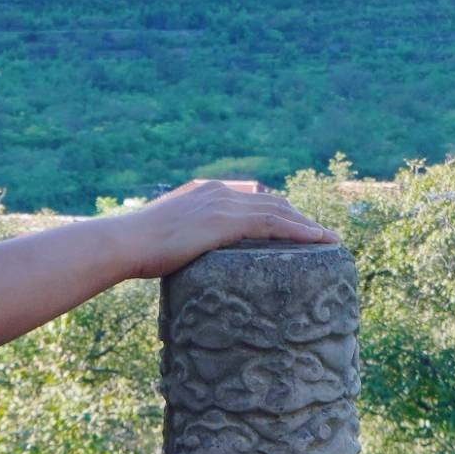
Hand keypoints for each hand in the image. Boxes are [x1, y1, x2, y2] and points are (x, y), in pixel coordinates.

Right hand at [118, 178, 338, 279]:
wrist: (124, 243)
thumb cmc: (138, 249)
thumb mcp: (168, 238)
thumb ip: (187, 240)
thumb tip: (192, 261)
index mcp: (206, 193)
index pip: (252, 199)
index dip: (278, 212)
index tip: (296, 227)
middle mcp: (219, 192)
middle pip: (271, 201)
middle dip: (299, 217)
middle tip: (322, 236)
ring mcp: (222, 204)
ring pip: (278, 211)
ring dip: (308, 225)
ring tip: (330, 240)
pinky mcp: (225, 221)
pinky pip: (273, 224)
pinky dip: (299, 231)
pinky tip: (317, 241)